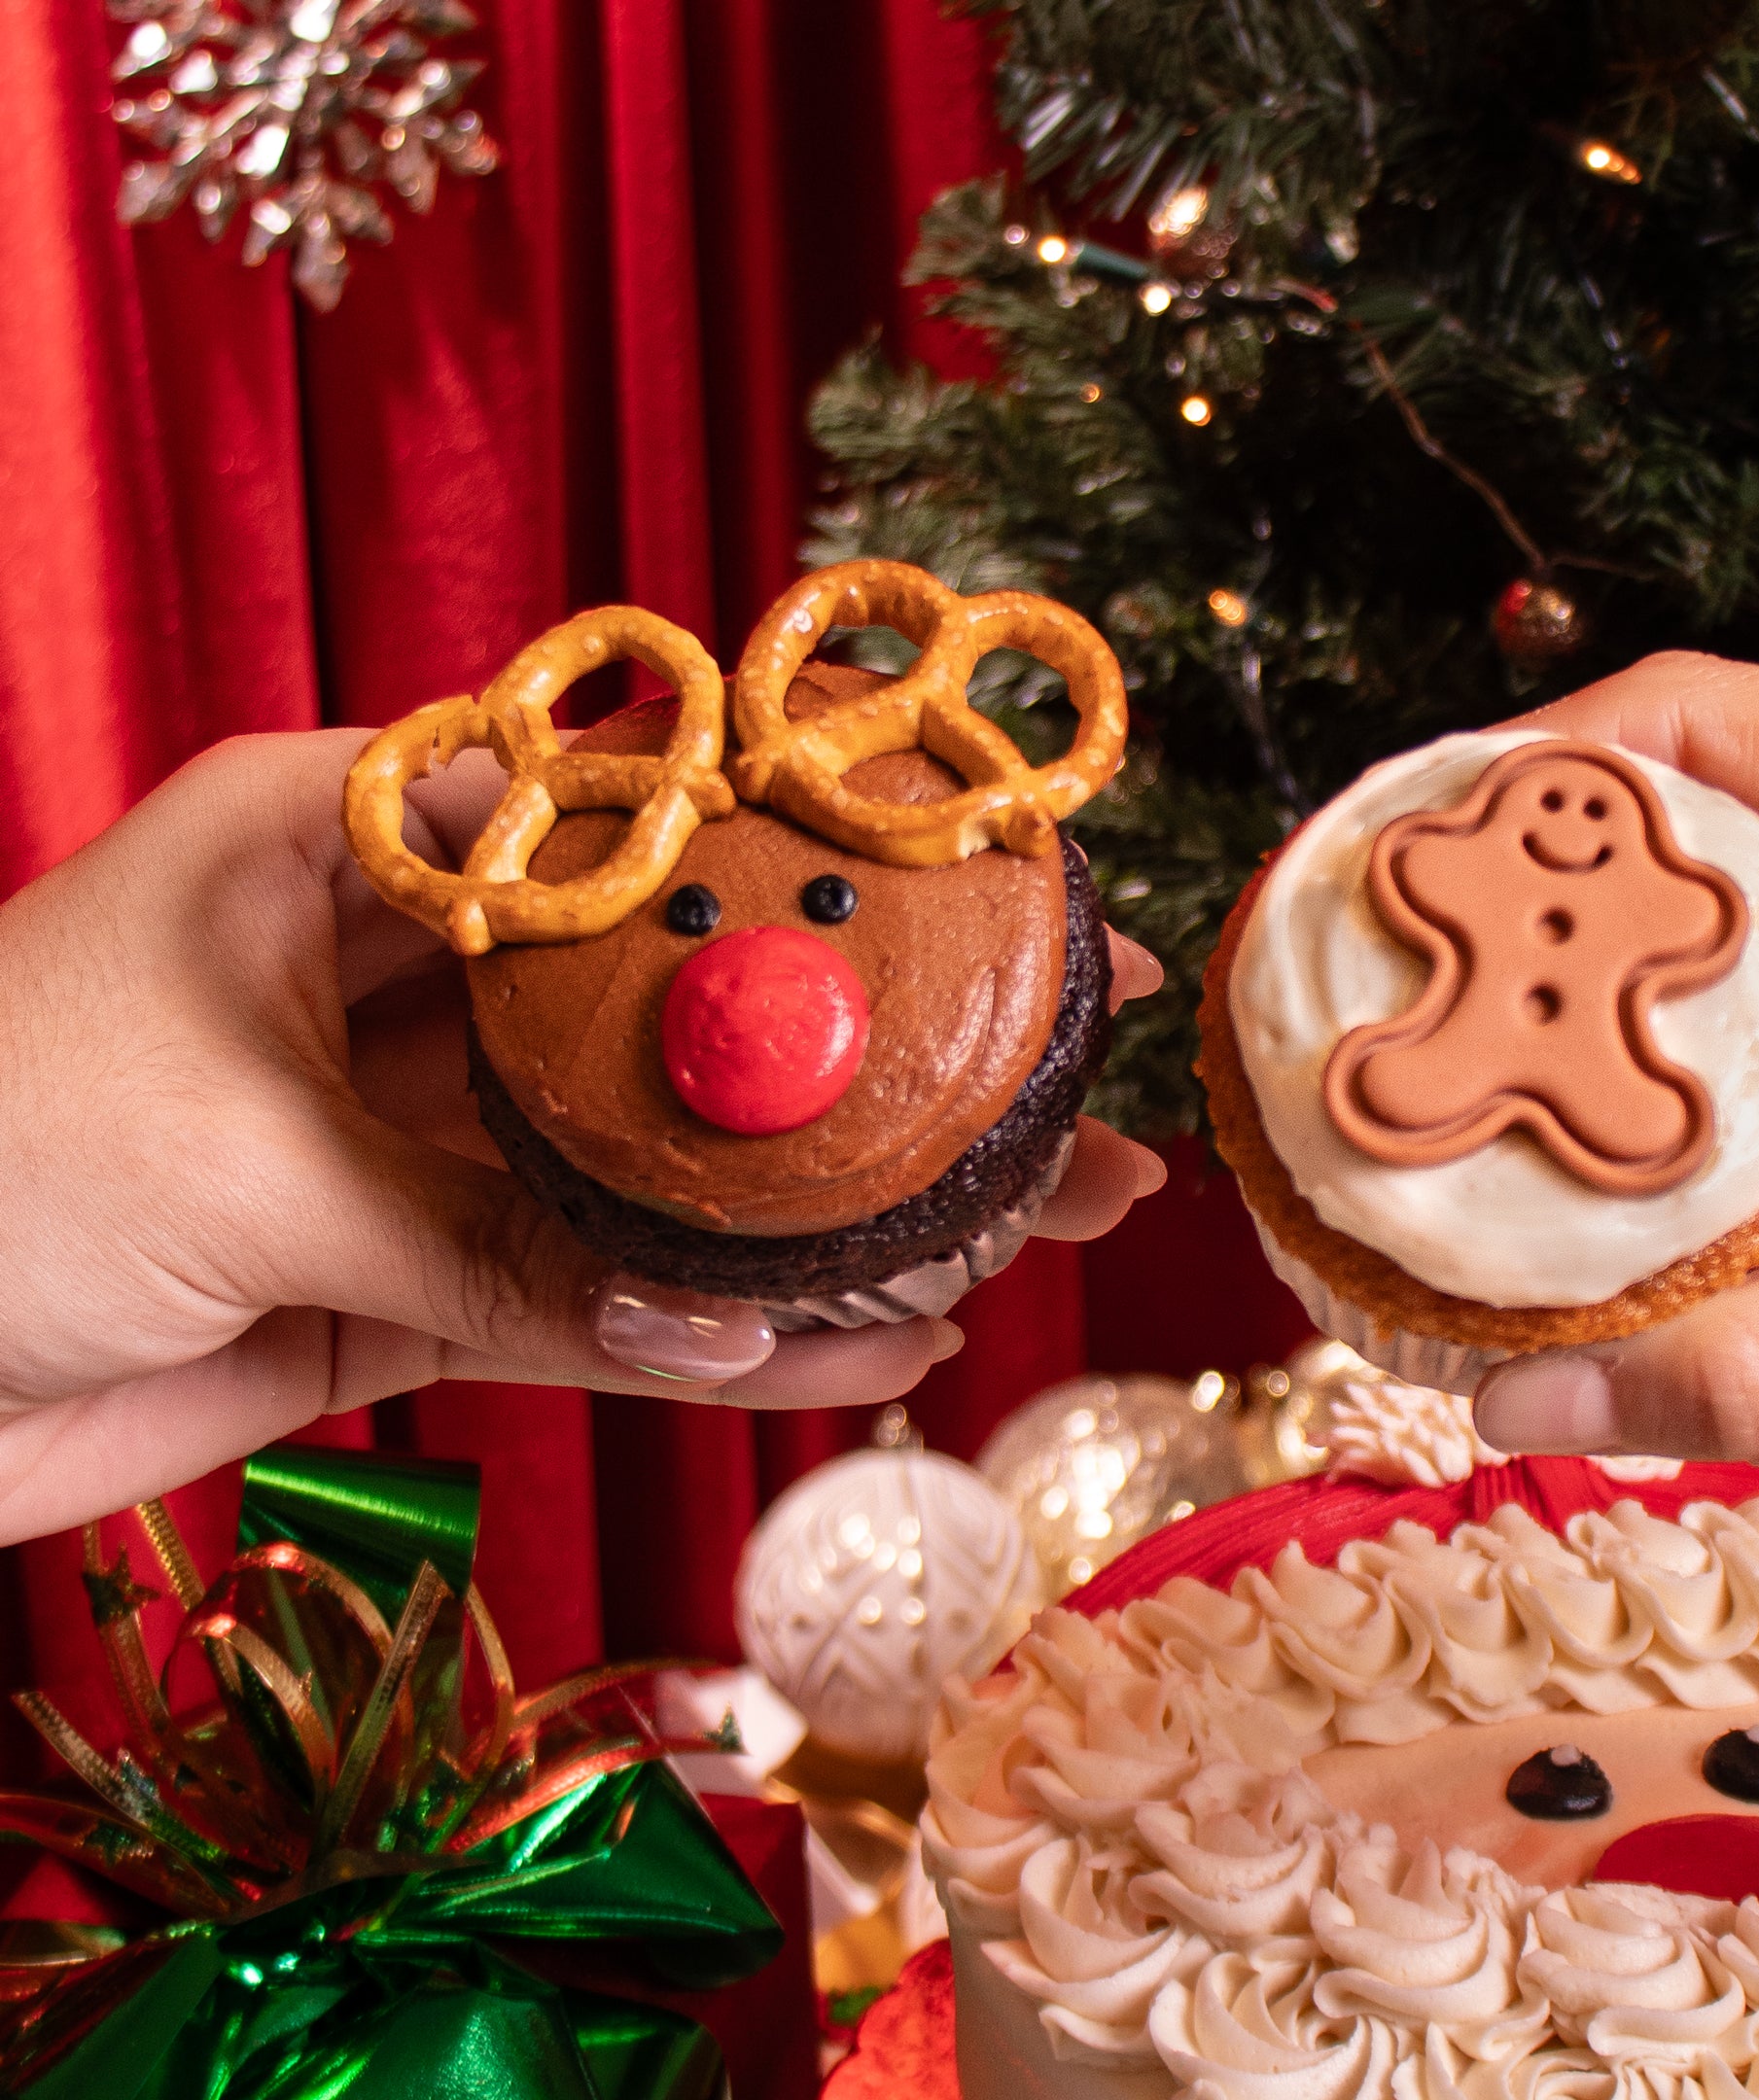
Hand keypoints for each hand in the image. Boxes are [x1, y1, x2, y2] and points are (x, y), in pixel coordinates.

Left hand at [0, 728, 1166, 1542]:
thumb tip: (728, 1315)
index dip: (837, 859)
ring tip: (1032, 1233)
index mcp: (348, 839)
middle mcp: (401, 974)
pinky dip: (712, 1334)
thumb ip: (501, 1228)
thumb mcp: (245, 1150)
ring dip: (835, 1216)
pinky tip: (869, 1347)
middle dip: (879, 1056)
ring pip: (665, 1174)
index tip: (1009, 892)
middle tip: (1071, 1096)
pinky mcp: (396, 1281)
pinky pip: (592, 1306)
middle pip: (692, 1011)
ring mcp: (409, 1135)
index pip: (649, 829)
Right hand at [1471, 653, 1758, 1463]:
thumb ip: (1750, 1357)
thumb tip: (1522, 1417)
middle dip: (1532, 879)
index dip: (1521, 774)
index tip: (1400, 855)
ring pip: (1725, 896)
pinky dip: (1676, 1036)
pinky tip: (1593, 1109)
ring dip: (1598, 961)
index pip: (1692, 719)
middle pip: (1687, 800)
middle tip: (1396, 958)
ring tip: (1460, 1027)